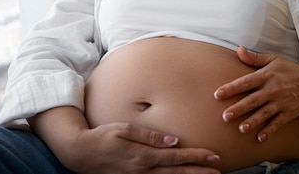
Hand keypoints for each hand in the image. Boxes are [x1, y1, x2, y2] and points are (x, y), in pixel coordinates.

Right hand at [28, 107, 220, 173]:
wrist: (80, 154)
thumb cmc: (103, 137)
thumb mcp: (125, 129)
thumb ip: (150, 136)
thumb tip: (174, 140)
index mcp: (143, 157)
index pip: (176, 158)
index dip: (196, 156)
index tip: (214, 155)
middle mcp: (143, 171)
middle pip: (177, 173)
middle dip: (199, 171)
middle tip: (219, 170)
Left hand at [213, 46, 298, 141]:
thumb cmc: (288, 70)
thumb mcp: (273, 60)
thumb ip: (254, 58)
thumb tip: (238, 49)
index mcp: (267, 75)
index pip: (246, 82)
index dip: (232, 88)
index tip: (218, 94)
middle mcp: (273, 89)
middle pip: (253, 100)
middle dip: (239, 108)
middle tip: (225, 116)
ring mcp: (281, 102)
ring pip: (264, 113)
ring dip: (252, 121)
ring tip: (241, 129)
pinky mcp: (288, 113)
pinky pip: (278, 123)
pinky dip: (269, 131)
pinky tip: (259, 138)